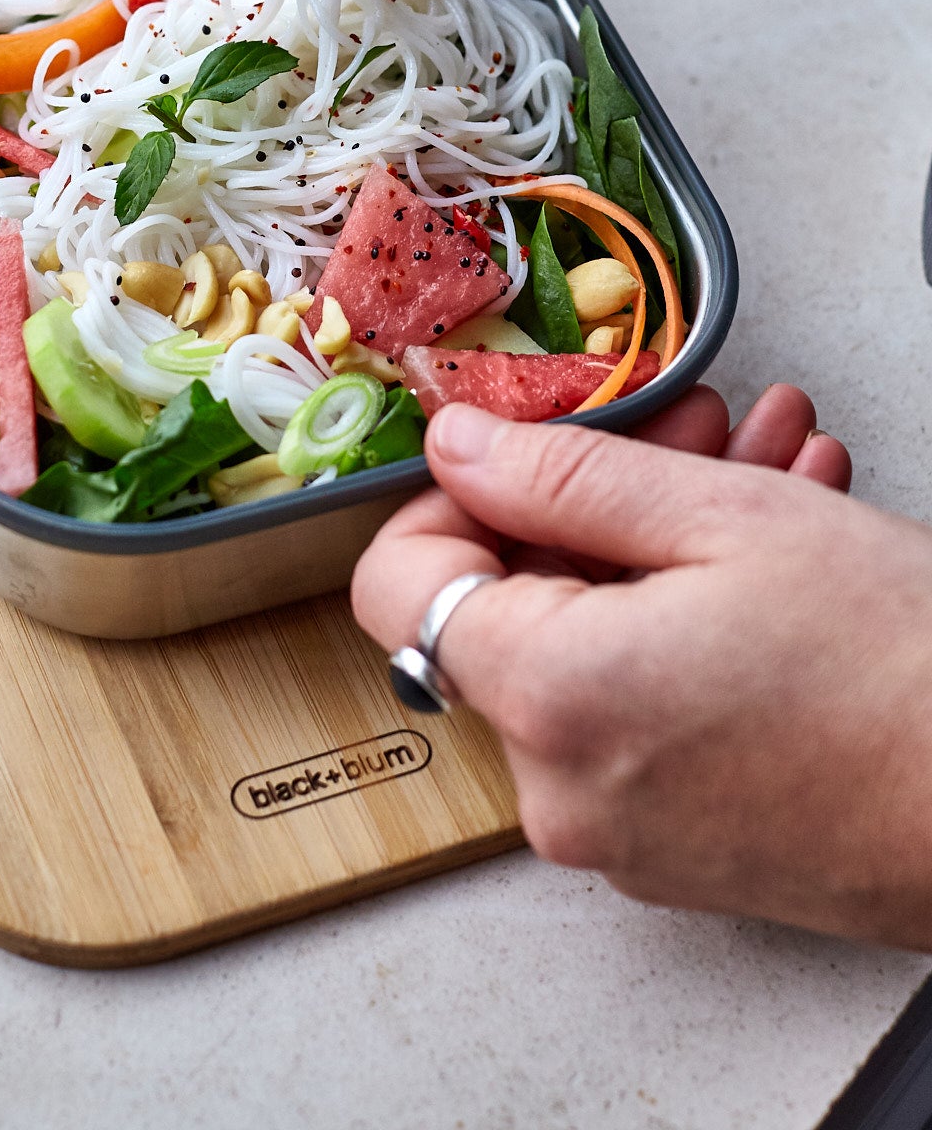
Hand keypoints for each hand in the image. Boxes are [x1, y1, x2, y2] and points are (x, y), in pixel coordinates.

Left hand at [351, 385, 931, 947]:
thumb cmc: (900, 672)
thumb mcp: (722, 520)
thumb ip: (562, 476)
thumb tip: (456, 446)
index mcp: (550, 697)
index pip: (400, 584)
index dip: (448, 499)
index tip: (518, 453)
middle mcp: (562, 786)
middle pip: (510, 610)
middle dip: (593, 502)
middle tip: (686, 434)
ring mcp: (621, 830)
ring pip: (590, 649)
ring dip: (660, 550)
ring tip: (764, 471)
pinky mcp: (680, 849)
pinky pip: (641, 711)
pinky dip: (685, 629)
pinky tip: (777, 555)